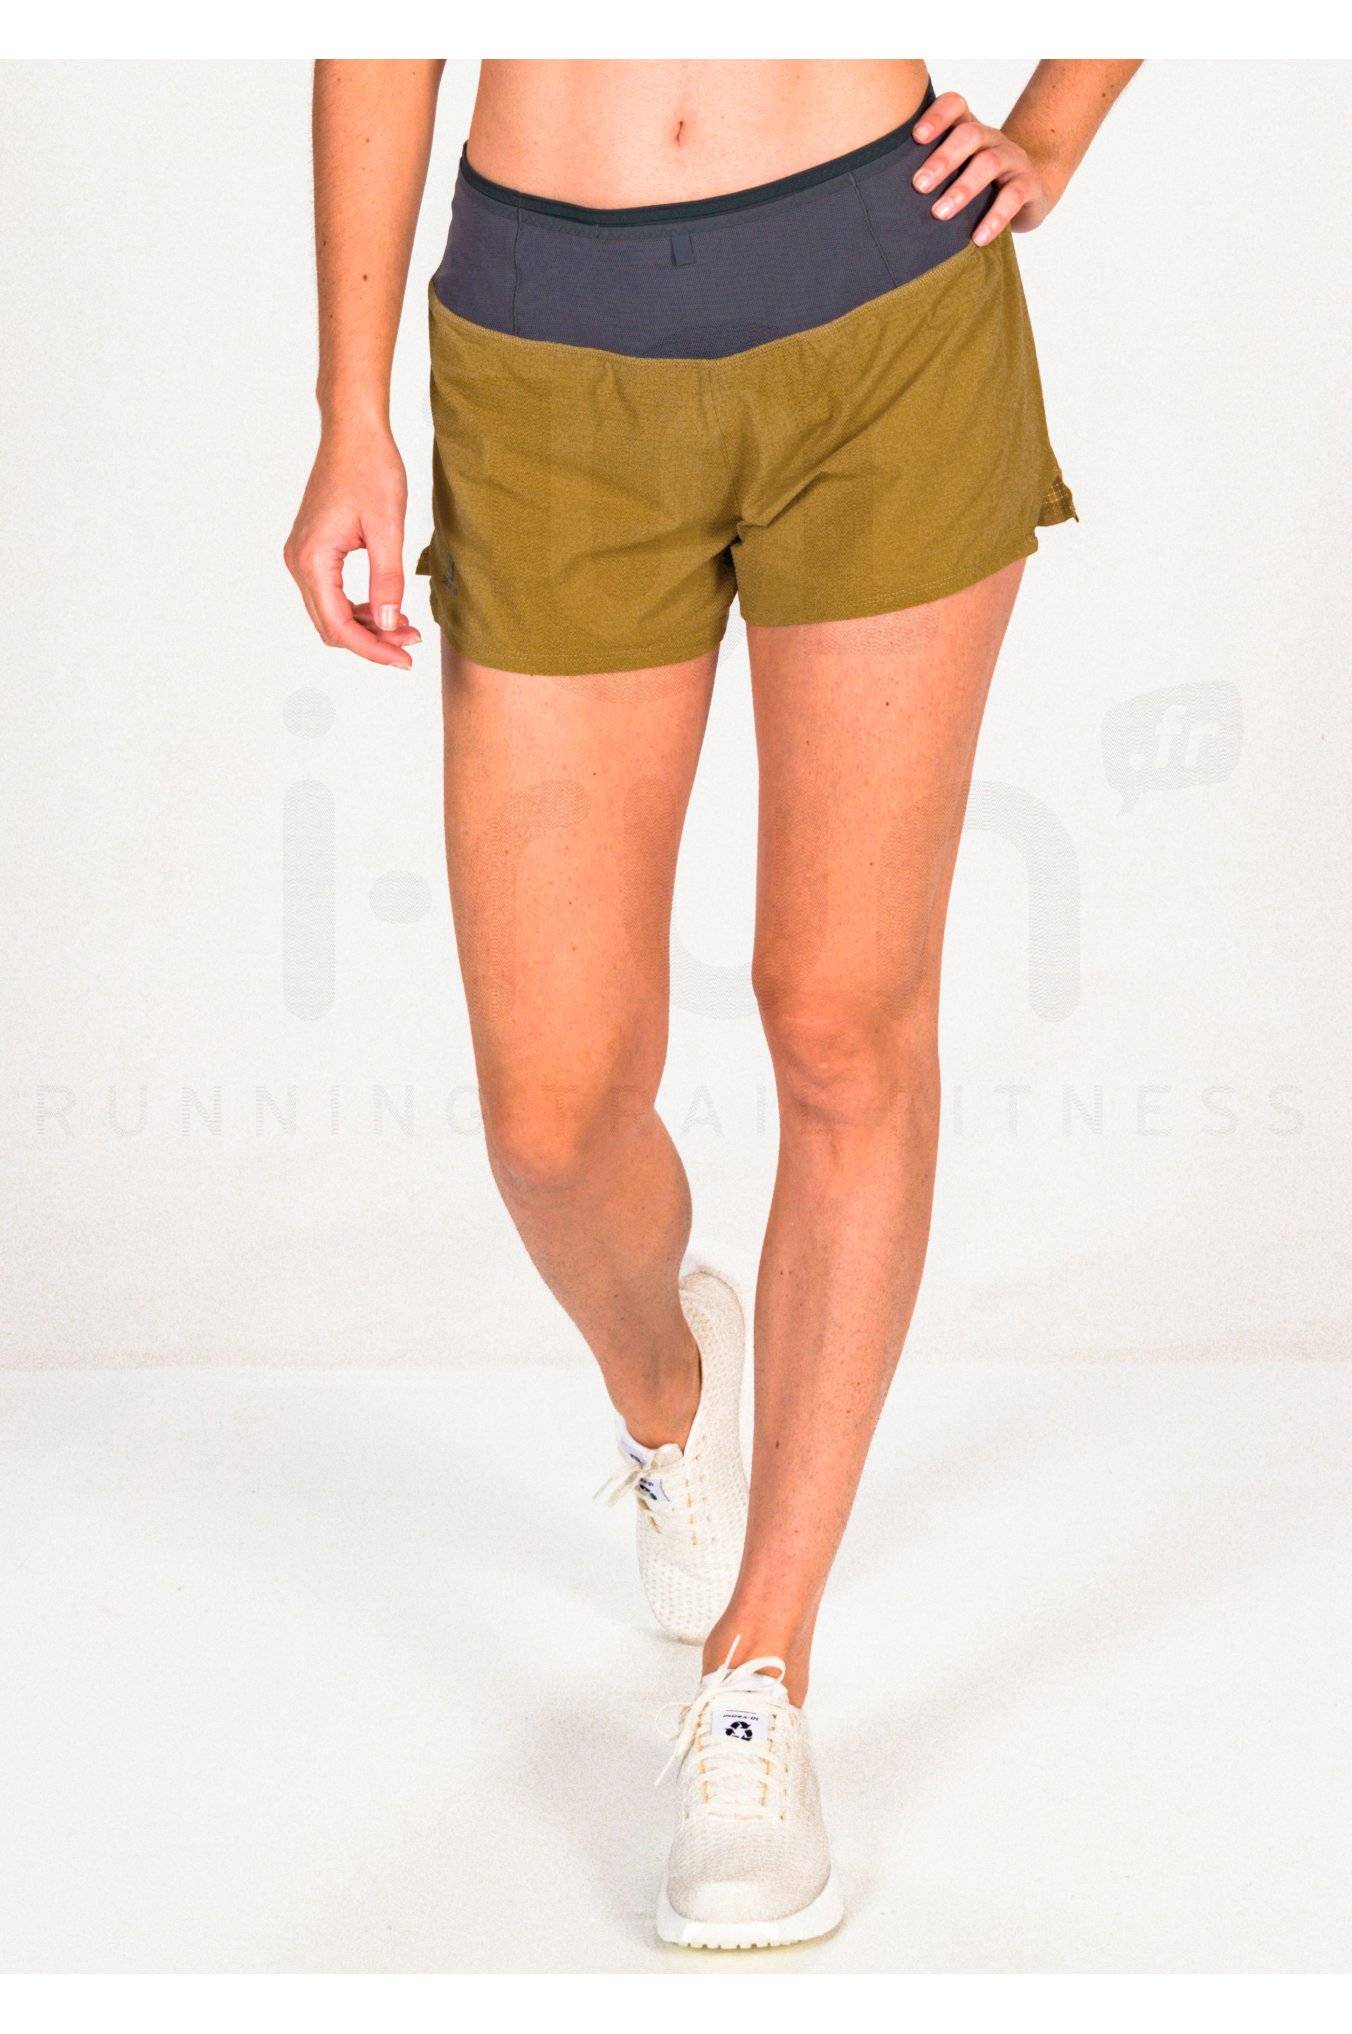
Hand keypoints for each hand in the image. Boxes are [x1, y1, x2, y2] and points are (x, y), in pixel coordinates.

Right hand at [284, 422, 420, 668]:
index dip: (373, 649)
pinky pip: (333, 594)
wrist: (354, 432)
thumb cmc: (370, 469)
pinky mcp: (314, 550)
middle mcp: (299, 562)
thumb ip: (387, 580)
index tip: (405, 659)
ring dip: (368, 626)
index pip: (339, 625)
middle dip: (372, 641)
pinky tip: (389, 607)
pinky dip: (360, 607)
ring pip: (332, 612)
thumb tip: (390, 624)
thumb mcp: (388, 528)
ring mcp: (303, 556)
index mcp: (312, 560)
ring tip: (407, 628)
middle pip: (332, 626)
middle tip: (411, 645)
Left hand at [912, 92, 1058, 244]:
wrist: (1029, 192)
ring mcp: (1012, 158)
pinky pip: (1012, 197)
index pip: (955, 106)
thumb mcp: (956, 172)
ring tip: (940, 213)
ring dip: (962, 189)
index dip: (937, 116)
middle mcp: (990, 138)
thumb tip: (885, 196)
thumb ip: (930, 173)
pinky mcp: (1028, 184)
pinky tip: (978, 238)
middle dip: (943, 159)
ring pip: (988, 164)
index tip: (916, 137)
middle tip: (919, 186)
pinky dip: (994, 218)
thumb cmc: (978, 183)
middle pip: (969, 134)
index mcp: (969, 129)